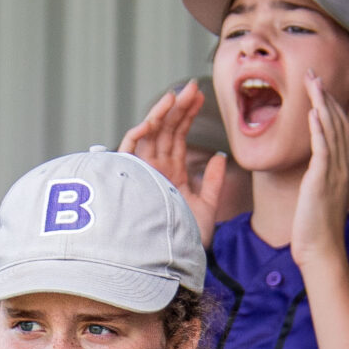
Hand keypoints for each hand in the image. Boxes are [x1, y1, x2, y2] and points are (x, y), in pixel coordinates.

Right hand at [119, 82, 225, 242]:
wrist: (174, 261)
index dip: (187, 114)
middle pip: (164, 131)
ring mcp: (142, 174)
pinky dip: (139, 135)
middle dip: (177, 107)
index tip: (200, 95)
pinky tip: (154, 119)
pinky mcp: (131, 180)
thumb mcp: (207, 207)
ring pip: (148, 136)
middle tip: (191, 86)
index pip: (178, 136)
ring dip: (160, 114)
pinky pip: (129, 152)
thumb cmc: (186, 239)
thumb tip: (219, 155)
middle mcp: (154, 170)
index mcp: (170, 173)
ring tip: (176, 95)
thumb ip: (213, 181)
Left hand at [288, 74, 348, 273]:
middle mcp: (342, 166)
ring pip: (330, 131)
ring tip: (313, 82)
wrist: (322, 251)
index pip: (341, 128)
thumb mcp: (337, 197)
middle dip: (325, 96)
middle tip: (314, 73)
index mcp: (344, 167)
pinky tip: (313, 113)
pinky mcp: (322, 181)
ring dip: (321, 104)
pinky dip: (318, 130)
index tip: (321, 86)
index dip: (332, 105)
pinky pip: (322, 150)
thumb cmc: (324, 228)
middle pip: (337, 123)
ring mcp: (334, 172)